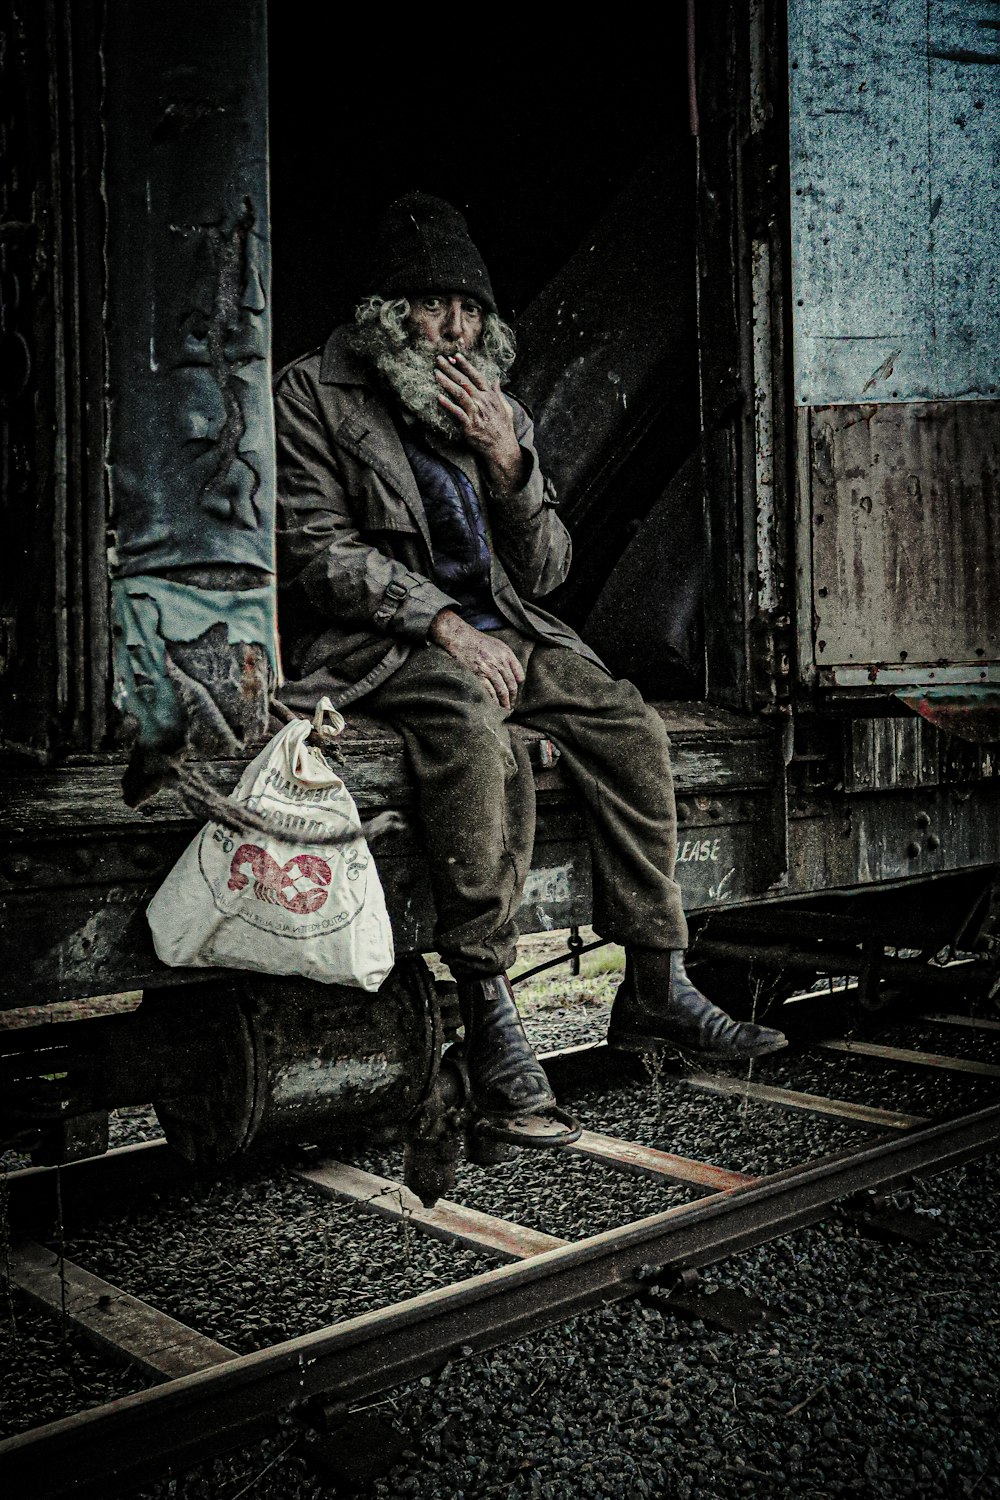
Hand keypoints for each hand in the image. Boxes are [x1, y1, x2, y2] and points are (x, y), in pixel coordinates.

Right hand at [428, 610, 524, 708]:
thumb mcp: (497, 645)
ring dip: (504, 703)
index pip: (519, 676)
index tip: (515, 696)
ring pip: (502, 691)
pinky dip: (492, 701)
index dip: (518, 688)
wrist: (458, 637)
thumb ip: (507, 658)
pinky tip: (493, 706)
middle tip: (511, 708)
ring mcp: (489, 669)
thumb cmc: (476, 641)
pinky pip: (489, 692)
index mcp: (507, 654)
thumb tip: (516, 676)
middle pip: (511, 686)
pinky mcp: (478, 675)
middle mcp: (500, 662)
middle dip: (512, 699)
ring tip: (504, 711)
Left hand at [434, 353, 524, 491]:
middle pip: (464, 382)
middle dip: (451, 369)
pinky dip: (448, 405)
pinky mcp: (469, 426)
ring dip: (446, 382)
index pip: (477, 376)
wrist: (502, 447)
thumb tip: (496, 380)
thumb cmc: (503, 428)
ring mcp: (476, 413)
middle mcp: (483, 402)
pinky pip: (457, 413)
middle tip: (438, 359)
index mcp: (490, 396)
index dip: (465, 365)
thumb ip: (498, 393)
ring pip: (459, 394)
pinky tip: (438, 397)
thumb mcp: (505, 407)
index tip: (455, 356)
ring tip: (436, 373)